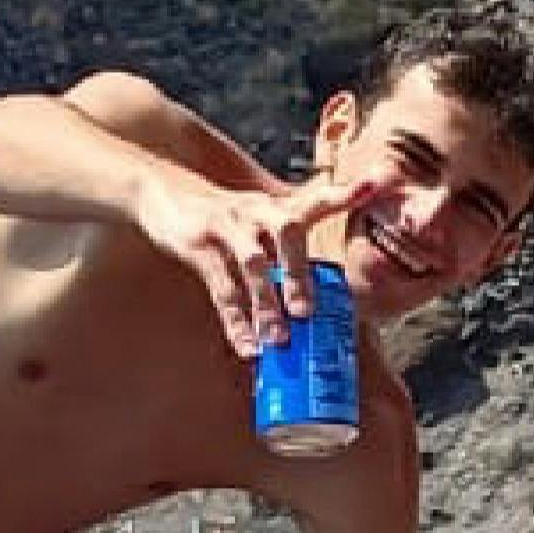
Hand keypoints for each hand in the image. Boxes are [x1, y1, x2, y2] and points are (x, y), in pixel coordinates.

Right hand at [134, 169, 390, 358]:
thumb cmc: (223, 215)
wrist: (161, 191)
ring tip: (279, 339)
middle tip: (307, 311)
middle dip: (299, 271)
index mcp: (275, 207)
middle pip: (286, 230)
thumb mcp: (258, 215)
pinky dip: (235, 319)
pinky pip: (220, 286)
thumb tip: (323, 277)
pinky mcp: (199, 245)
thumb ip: (292, 237)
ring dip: (266, 302)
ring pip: (252, 263)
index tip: (372, 187)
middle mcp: (255, 211)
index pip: (316, 199)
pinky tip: (247, 345)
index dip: (344, 194)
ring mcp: (227, 226)